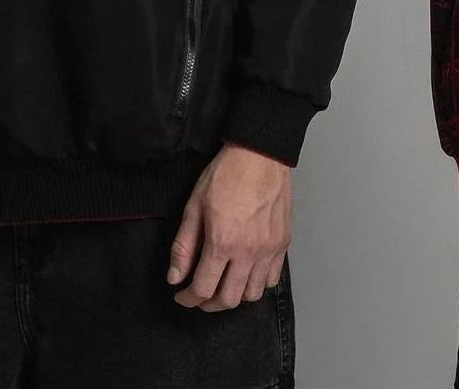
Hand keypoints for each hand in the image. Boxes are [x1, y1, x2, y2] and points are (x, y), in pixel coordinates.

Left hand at [168, 144, 291, 311]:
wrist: (260, 155)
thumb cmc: (226, 174)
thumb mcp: (194, 206)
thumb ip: (184, 246)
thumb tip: (175, 277)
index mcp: (223, 242)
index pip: (203, 289)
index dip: (188, 299)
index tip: (182, 295)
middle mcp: (248, 251)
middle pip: (229, 300)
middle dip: (209, 304)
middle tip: (200, 294)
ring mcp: (269, 249)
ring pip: (252, 294)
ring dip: (235, 295)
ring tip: (223, 283)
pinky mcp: (283, 242)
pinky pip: (272, 278)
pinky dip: (258, 282)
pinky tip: (246, 271)